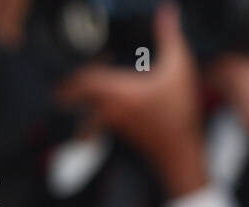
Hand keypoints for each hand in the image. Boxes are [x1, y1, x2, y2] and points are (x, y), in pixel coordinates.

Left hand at [55, 2, 207, 196]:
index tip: (88, 56)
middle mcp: (108, 110)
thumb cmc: (179, 110)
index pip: (83, 79)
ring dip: (77, 103)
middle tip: (71, 76)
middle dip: (68, 87)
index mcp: (118, 93)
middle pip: (74, 97)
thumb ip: (170, 37)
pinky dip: (89, 113)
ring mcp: (110, 123)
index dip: (80, 66)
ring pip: (80, 113)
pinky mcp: (116, 132)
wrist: (179, 150)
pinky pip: (93, 122)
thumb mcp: (179, 68)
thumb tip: (166, 10)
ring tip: (79, 91)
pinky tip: (105, 103)